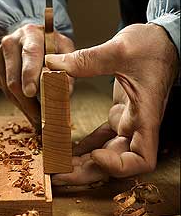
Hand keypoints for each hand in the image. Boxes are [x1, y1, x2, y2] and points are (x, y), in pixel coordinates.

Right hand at [0, 24, 74, 128]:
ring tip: (39, 118)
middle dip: (28, 101)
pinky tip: (31, 108)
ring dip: (25, 106)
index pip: (30, 54)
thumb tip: (65, 88)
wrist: (33, 39)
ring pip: (9, 89)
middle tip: (42, 117)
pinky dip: (19, 103)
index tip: (32, 92)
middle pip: (15, 78)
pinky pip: (5, 91)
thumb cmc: (51, 45)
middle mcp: (11, 43)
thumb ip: (68, 67)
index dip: (30, 74)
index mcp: (31, 34)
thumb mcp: (65, 50)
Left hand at [45, 23, 177, 184]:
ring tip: (57, 164)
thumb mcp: (119, 50)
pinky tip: (68, 147)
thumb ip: (86, 60)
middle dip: (88, 172)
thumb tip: (52, 64)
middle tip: (58, 174)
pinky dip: (86, 145)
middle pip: (116, 162)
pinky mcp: (121, 114)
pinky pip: (103, 137)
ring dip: (83, 162)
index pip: (142, 159)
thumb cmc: (152, 46)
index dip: (119, 166)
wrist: (162, 41)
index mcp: (145, 115)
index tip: (95, 155)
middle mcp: (138, 124)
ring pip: (107, 152)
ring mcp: (129, 121)